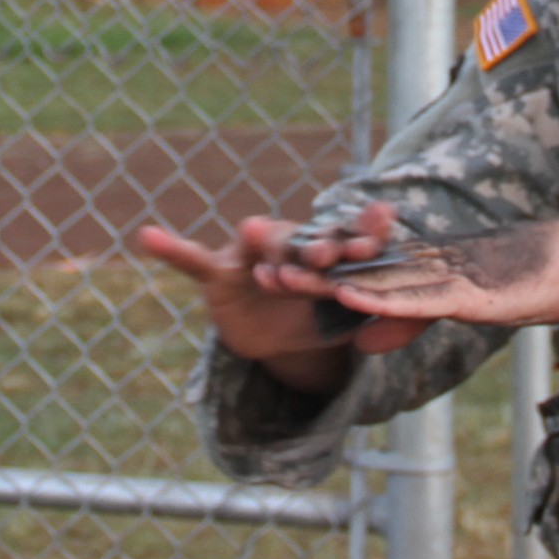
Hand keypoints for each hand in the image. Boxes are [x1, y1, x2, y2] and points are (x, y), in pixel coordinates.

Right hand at [135, 201, 416, 392]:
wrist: (276, 335)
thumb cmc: (319, 316)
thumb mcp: (348, 316)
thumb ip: (370, 307)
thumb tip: (411, 311)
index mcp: (327, 251)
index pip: (349, 240)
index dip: (364, 235)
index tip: (384, 223)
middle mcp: (290, 246)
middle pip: (303, 243)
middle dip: (313, 246)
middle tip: (326, 252)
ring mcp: (252, 259)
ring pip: (255, 247)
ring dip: (256, 241)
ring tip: (252, 230)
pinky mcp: (220, 275)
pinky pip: (193, 261)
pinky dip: (171, 249)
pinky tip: (147, 237)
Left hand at [269, 217, 558, 328]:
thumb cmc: (521, 282)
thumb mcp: (454, 310)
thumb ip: (406, 322)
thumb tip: (359, 341)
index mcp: (417, 269)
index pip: (355, 271)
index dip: (311, 270)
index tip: (266, 268)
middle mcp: (424, 266)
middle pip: (355, 269)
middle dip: (306, 269)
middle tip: (255, 265)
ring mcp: (445, 276)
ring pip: (378, 280)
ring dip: (330, 280)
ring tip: (284, 275)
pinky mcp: (469, 292)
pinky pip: (419, 300)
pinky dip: (383, 301)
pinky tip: (351, 301)